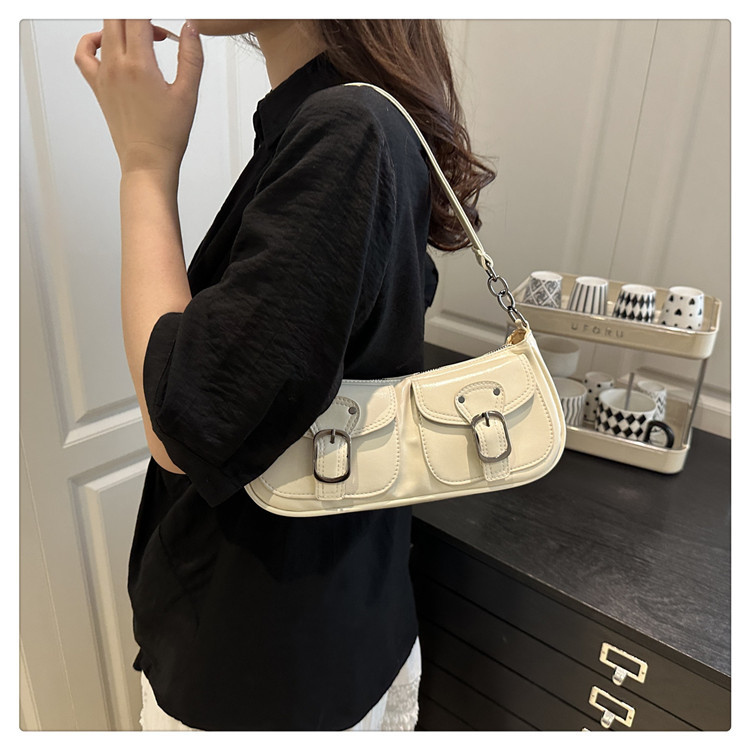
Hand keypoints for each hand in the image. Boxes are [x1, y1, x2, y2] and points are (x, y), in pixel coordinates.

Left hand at [75, 20, 202, 174]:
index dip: (152, 13)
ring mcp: (103, 75)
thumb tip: (190, 29)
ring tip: (143, 36)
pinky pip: (83, 54)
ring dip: (123, 24)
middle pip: (118, 18)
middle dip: (139, 16)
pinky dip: (92, 40)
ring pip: (104, 30)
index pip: (139, 17)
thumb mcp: (188, 94)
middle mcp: (117, 66)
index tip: (163, 22)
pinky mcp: (97, 86)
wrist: (147, 160)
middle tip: (157, 30)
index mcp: (140, 65)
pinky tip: (107, 42)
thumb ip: (190, 57)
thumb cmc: (166, 135)